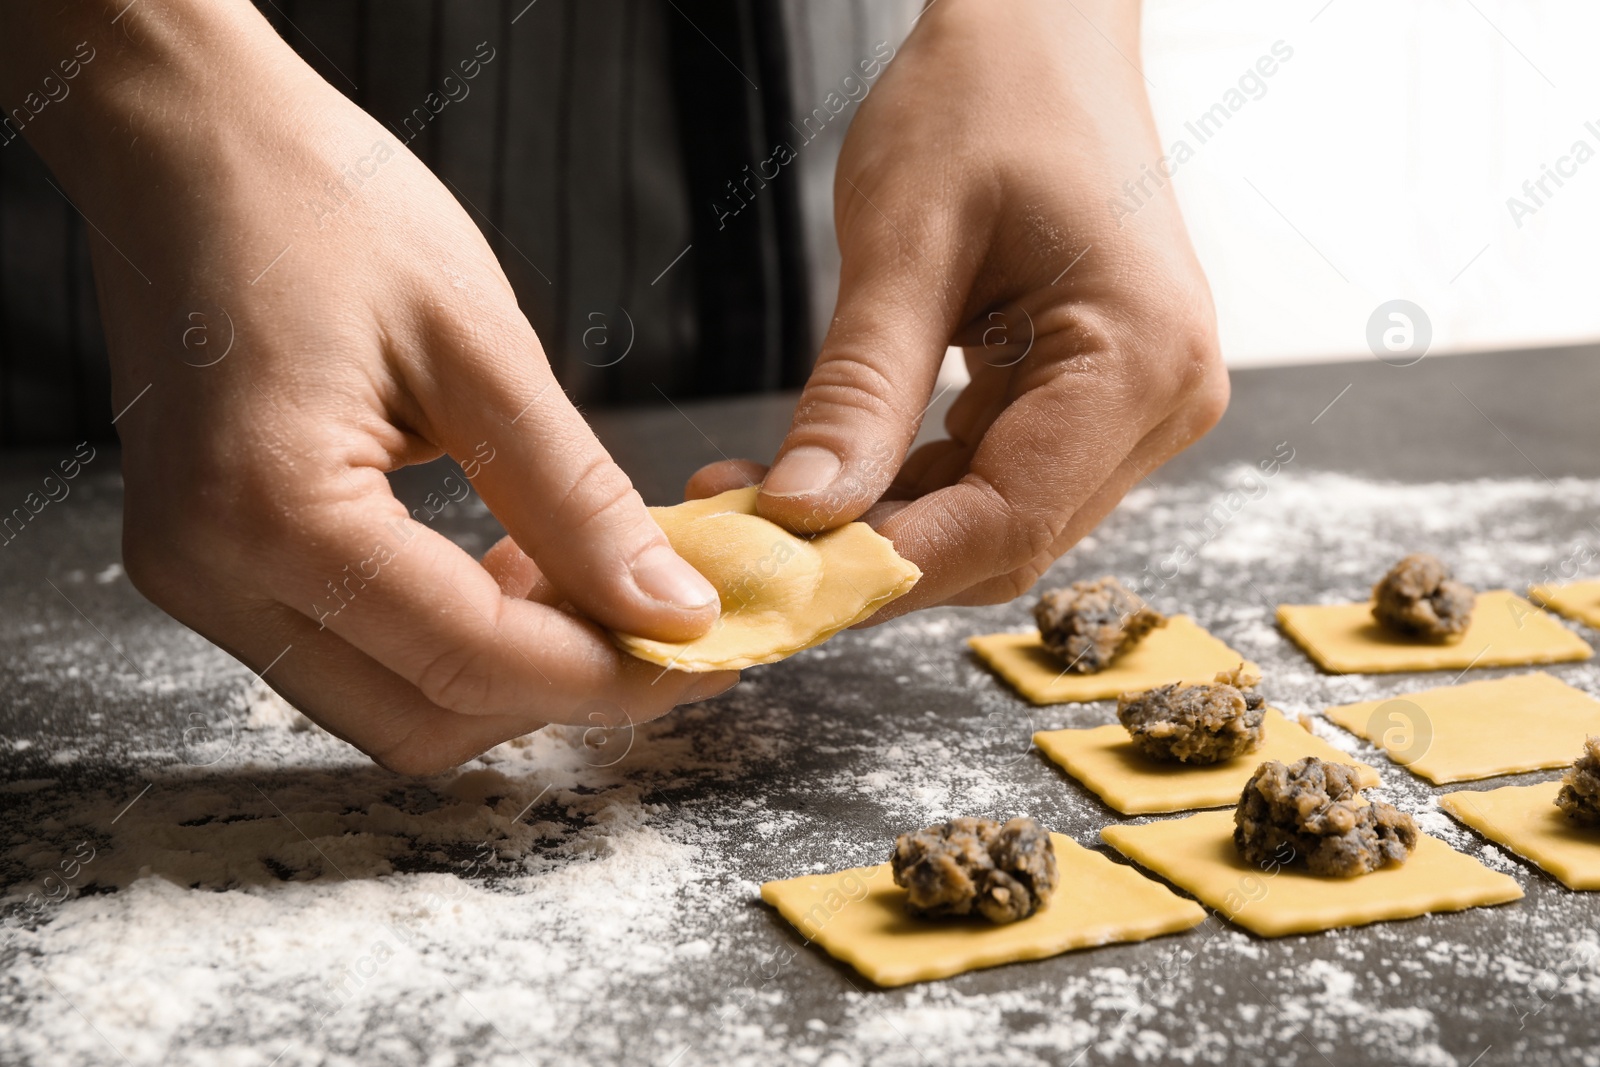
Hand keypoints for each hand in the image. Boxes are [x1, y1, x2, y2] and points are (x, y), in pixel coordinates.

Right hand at [15, 1, 732, 772]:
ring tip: (583, 581)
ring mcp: (196, 576)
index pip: (473, 660)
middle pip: (423, 720)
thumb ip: (577, 499)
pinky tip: (506, 567)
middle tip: (658, 621)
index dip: (608, 672)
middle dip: (558, 690)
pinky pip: (350, 653)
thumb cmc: (323, 206)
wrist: (189, 139)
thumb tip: (670, 609)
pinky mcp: (210, 560)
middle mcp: (210, 573)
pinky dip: (444, 641)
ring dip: (503, 673)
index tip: (705, 649)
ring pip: (386, 706)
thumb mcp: (479, 348)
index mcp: (270, 512)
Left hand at [689, 0, 1227, 618]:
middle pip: (1007, 538)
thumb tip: (803, 514)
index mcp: (1139, 358)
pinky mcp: (1103, 397)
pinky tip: (836, 466)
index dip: (887, 567)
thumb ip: (860, 392)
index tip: (776, 584)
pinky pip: (1001, 475)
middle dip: (876, 552)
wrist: (1041, 32)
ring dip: (887, 523)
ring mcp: (1142, 404)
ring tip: (769, 496)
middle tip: (751, 542)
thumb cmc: (984, 98)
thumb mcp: (904, 242)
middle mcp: (1165, 400)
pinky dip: (914, 485)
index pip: (1008, 521)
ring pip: (999, 520)